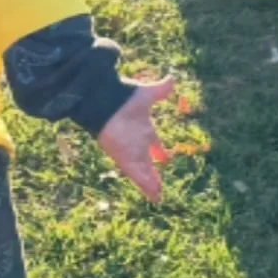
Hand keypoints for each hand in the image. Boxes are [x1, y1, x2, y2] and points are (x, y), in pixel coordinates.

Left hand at [96, 76, 175, 202]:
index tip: (165, 159)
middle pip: (147, 162)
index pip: (153, 144)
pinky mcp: (126, 160)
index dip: (159, 151)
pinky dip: (147, 187)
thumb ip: (161, 89)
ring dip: (151, 184)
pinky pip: (139, 177)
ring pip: (144, 172)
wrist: (103, 101)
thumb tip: (173, 78)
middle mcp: (137, 142)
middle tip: (159, 186)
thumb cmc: (124, 96)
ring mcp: (131, 152)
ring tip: (158, 197)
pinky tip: (155, 198)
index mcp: (143, 128)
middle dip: (153, 172)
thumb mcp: (147, 93)